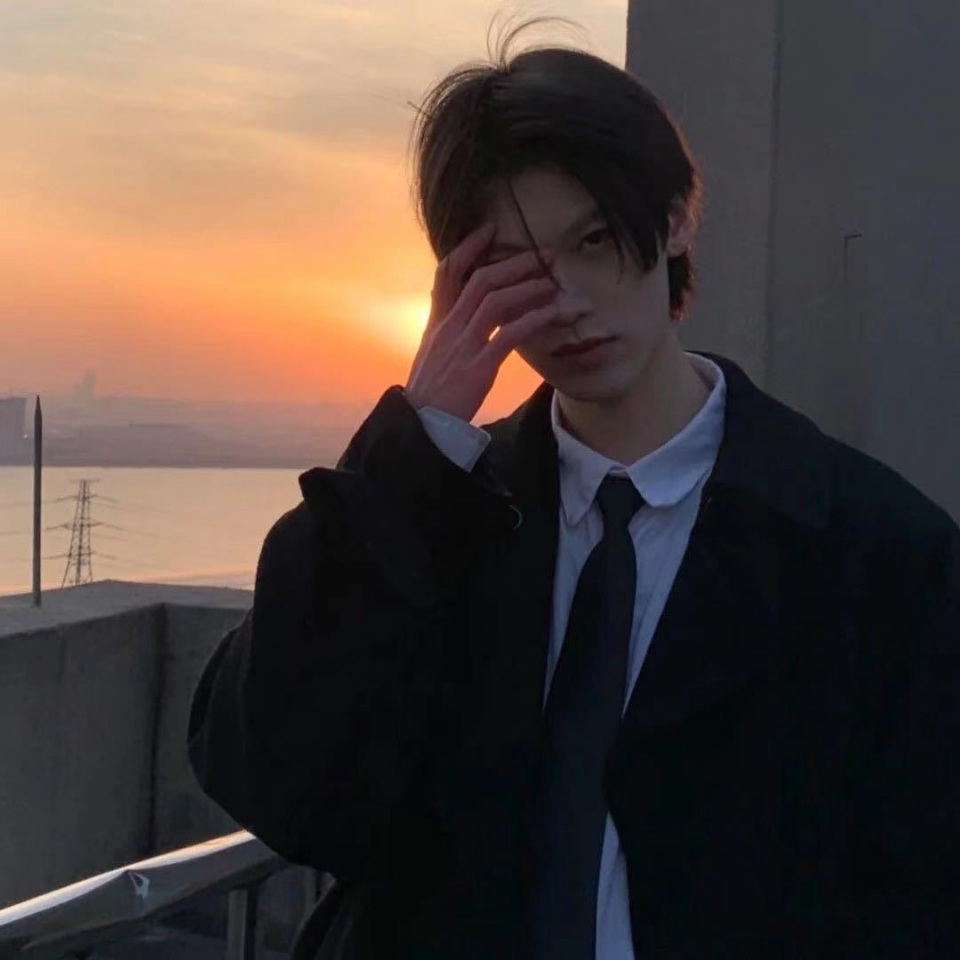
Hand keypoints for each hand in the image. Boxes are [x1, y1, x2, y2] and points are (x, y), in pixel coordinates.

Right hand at [404, 221, 558, 421]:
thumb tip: (456, 313)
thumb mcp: (430, 355)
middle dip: (512, 263)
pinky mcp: (478, 367)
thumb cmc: (429, 395)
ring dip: (527, 287)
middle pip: (480, 279)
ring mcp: (463, 346)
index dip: (468, 247)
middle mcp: (449, 328)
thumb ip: (445, 330)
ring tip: (552, 282)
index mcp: (437, 323)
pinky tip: (551, 314)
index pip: (447, 272)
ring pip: (495, 301)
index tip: (490, 230)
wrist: (419, 424)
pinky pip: (508, 335)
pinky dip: (532, 320)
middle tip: (540, 255)